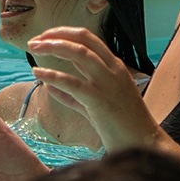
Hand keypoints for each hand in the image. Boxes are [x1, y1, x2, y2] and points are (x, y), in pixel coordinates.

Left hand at [27, 26, 162, 150]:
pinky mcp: (100, 100)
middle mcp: (113, 69)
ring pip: (79, 52)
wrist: (145, 146)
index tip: (45, 37)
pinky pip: (71, 82)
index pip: (88, 39)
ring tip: (33, 48)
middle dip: (56, 34)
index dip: (64, 34)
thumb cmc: (122, 127)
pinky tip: (38, 73)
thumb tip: (50, 87)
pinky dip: (52, 74)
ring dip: (53, 46)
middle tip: (35, 40)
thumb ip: (73, 96)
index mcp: (115, 67)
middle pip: (83, 39)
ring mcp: (108, 83)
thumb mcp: (96, 105)